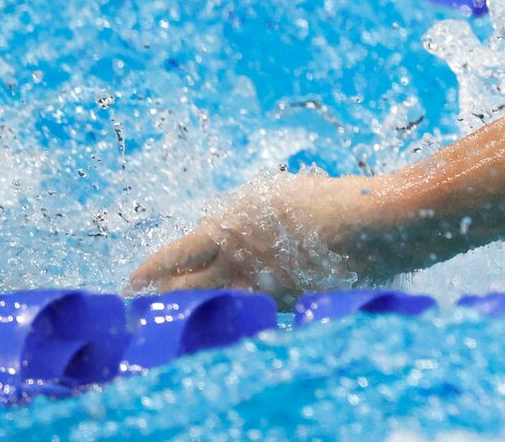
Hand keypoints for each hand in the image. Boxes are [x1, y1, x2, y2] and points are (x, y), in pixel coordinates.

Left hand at [128, 173, 403, 303]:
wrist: (371, 225)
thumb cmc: (327, 198)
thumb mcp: (276, 194)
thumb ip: (246, 214)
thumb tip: (228, 226)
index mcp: (229, 228)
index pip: (176, 255)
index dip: (152, 269)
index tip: (133, 281)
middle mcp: (236, 263)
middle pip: (185, 289)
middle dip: (163, 297)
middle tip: (145, 306)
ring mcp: (260, 287)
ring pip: (215, 302)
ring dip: (197, 306)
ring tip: (183, 309)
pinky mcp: (286, 302)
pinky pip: (252, 305)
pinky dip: (241, 303)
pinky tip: (241, 300)